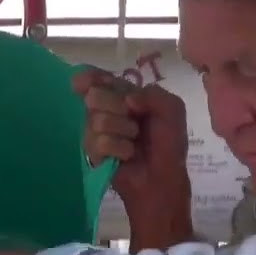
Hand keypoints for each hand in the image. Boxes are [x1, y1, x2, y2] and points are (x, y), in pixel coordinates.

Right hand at [72, 67, 192, 247]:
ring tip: (135, 141)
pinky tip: (127, 155)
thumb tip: (127, 100)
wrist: (163, 176)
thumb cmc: (168, 143)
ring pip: (96, 119)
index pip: (100, 80)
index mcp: (123, 96)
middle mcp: (105, 110)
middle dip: (116, 105)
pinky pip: (99, 141)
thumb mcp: (172, 110)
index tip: (83, 80)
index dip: (90, 77)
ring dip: (123, 130)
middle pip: (94, 96)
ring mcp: (95, 132)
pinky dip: (119, 147)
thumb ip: (153, 94)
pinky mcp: (92, 153)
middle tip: (134, 120)